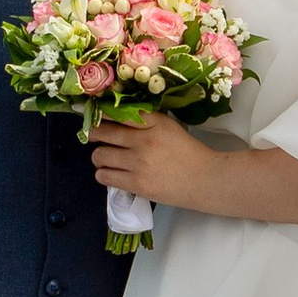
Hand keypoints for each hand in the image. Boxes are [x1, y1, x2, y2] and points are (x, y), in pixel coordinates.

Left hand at [87, 110, 219, 205]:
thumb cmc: (188, 153)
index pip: (118, 113)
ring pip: (100, 155)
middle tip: (94, 136)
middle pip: (102, 133)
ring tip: (105, 158)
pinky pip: (105, 176)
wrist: (205, 180)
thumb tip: (116, 116)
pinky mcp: (137, 184)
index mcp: (154, 123)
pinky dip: (103, 174)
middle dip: (93, 134)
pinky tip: (111, 172)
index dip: (100, 113)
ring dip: (99, 157)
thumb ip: (146, 120)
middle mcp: (144, 140)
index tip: (92, 113)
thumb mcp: (169, 127)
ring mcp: (139, 163)